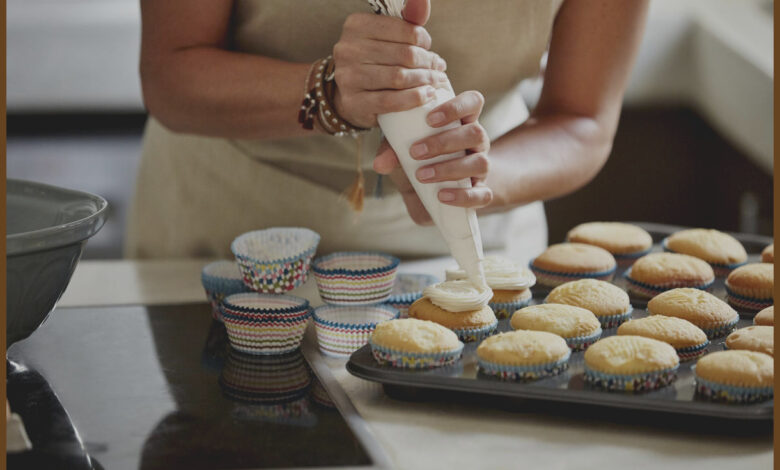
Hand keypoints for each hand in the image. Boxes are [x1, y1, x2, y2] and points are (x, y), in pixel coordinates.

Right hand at [331, 1, 447, 128]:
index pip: (404, 29)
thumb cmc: (376, 60)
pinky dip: (414, 98)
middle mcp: (348, 49)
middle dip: (428, 62)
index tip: (428, 48)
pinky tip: (426, 95)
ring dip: (424, 80)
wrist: (352, 95)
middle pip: (404, 55)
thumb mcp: (389, 36)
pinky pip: (390, 101)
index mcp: (356, 25)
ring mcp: (348, 77)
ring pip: (398, 77)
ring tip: (435, 81)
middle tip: (438, 69)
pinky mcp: (353, 102)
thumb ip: (408, 19)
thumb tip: (422, 2)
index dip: (423, 39)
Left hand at [374, 90, 492, 224]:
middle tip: (415, 152)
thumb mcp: (403, 153)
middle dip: (443, 142)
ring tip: (421, 176)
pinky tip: (442, 196)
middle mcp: (476, 142)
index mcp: (461, 122)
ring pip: (481, 162)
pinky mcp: (481, 192)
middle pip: (476, 132)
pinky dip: (462, 196)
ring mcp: (481, 167)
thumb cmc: (419, 162)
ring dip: (449, 168)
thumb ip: (392, 152)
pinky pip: (483, 194)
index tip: (429, 119)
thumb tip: (379, 164)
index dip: (456, 107)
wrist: (434, 194)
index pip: (473, 102)